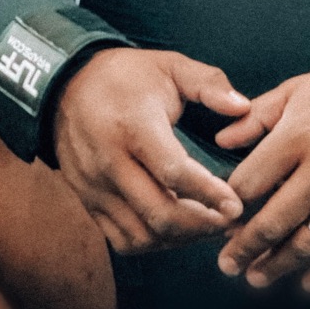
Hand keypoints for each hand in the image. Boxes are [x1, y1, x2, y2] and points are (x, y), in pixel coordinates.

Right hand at [55, 49, 250, 254]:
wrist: (67, 87)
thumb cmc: (126, 76)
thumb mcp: (170, 65)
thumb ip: (209, 83)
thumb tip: (242, 107)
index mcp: (133, 127)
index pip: (173, 172)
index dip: (209, 193)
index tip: (236, 204)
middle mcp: (109, 162)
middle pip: (159, 212)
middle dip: (201, 224)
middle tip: (230, 220)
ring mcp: (95, 187)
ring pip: (143, 234)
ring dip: (181, 238)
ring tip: (209, 225)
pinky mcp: (88, 202)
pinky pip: (123, 239)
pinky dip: (155, 243)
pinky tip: (178, 229)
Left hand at [214, 65, 309, 292]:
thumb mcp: (299, 89)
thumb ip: (257, 116)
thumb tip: (222, 140)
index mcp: (300, 134)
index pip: (250, 183)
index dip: (229, 205)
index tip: (222, 217)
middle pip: (273, 222)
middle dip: (244, 248)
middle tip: (228, 262)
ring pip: (308, 245)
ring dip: (277, 265)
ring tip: (257, 275)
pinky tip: (308, 282)